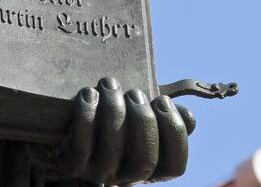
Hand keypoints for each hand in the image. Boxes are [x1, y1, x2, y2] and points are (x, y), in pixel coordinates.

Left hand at [50, 77, 195, 184]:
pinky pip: (80, 147)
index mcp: (150, 167)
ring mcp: (99, 173)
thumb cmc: (116, 119)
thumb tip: (189, 117)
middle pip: (144, 160)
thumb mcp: (141, 118)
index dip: (174, 133)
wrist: (71, 128)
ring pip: (111, 152)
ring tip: (110, 84)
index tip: (162, 100)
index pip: (175, 166)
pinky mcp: (72, 165)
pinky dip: (85, 116)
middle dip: (142, 120)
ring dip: (113, 110)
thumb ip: (165, 117)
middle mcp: (126, 176)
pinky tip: (89, 94)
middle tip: (135, 92)